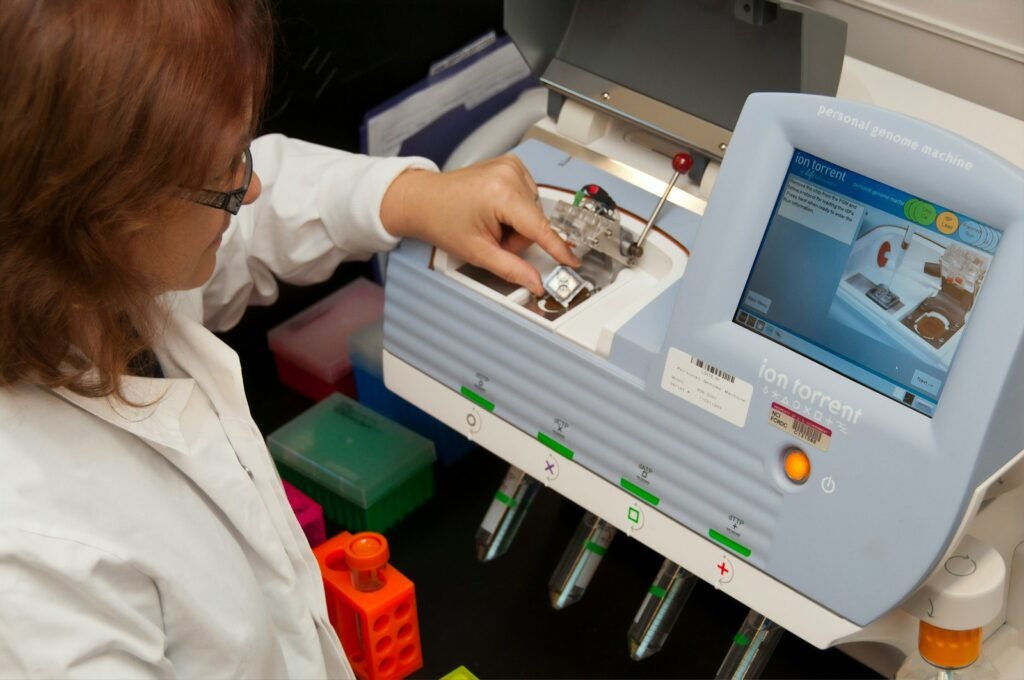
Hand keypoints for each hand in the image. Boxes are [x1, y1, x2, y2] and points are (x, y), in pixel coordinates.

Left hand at [380, 155, 578, 295]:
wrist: (423, 199)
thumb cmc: (442, 219)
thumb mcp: (478, 252)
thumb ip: (511, 269)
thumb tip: (535, 282)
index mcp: (501, 194)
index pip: (539, 227)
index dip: (557, 248)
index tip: (571, 261)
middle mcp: (509, 174)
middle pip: (535, 221)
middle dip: (518, 237)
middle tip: (492, 238)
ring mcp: (511, 166)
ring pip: (533, 211)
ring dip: (517, 224)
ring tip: (490, 223)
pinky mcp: (511, 165)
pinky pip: (527, 197)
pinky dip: (515, 210)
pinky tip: (495, 210)